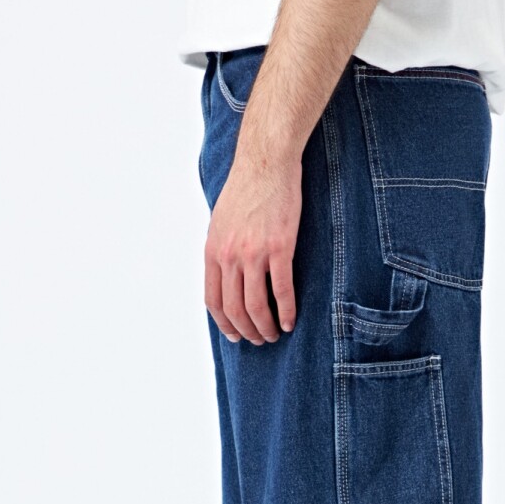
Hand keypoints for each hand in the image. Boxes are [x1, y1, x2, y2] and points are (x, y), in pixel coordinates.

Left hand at [204, 143, 300, 344]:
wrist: (265, 163)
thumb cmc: (246, 189)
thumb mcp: (221, 222)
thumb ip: (222, 250)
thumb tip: (226, 275)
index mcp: (213, 251)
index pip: (214, 300)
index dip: (224, 324)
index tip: (235, 335)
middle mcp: (229, 256)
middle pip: (235, 309)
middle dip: (247, 331)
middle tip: (260, 339)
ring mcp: (254, 253)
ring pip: (256, 306)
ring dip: (266, 327)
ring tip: (276, 334)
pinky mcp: (279, 248)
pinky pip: (281, 291)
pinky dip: (286, 311)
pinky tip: (291, 321)